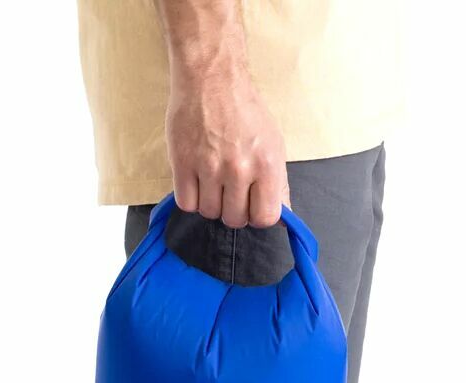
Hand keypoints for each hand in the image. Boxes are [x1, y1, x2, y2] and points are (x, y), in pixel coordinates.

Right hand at [165, 70, 286, 228]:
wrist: (212, 79)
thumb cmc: (245, 110)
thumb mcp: (273, 143)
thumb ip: (278, 183)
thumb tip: (283, 216)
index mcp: (267, 164)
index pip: (265, 217)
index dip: (257, 216)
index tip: (251, 205)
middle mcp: (239, 169)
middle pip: (234, 219)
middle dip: (232, 210)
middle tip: (229, 190)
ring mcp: (209, 167)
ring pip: (209, 212)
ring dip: (210, 203)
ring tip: (212, 181)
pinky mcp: (182, 162)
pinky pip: (186, 203)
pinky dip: (190, 197)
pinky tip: (196, 180)